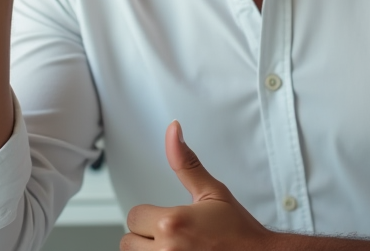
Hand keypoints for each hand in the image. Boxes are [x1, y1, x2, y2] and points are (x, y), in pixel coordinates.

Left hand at [122, 121, 272, 250]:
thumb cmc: (240, 233)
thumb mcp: (213, 192)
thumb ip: (186, 163)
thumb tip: (173, 130)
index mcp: (173, 223)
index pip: (135, 216)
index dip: (152, 217)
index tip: (172, 221)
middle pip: (129, 241)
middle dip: (147, 238)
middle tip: (175, 238)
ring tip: (176, 249)